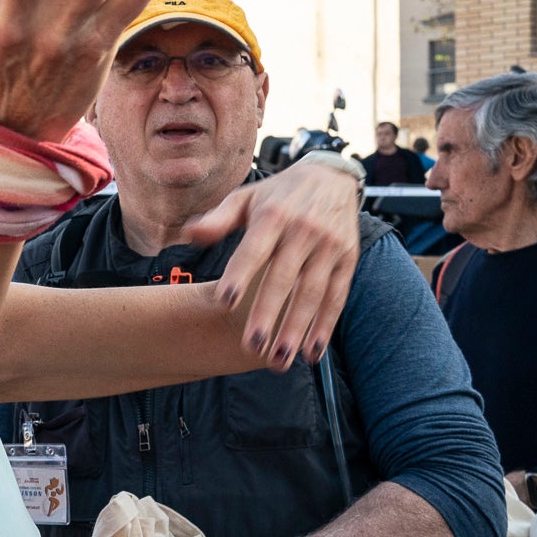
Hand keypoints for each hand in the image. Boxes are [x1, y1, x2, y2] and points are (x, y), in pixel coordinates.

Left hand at [181, 155, 361, 369]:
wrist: (331, 177)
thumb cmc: (277, 195)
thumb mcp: (245, 198)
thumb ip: (217, 219)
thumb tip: (188, 234)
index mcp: (273, 216)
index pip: (254, 249)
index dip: (240, 274)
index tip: (225, 301)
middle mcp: (304, 231)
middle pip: (284, 277)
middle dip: (268, 313)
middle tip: (251, 345)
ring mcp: (329, 246)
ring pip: (313, 293)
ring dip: (297, 329)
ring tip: (280, 359)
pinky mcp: (348, 259)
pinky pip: (337, 296)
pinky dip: (325, 325)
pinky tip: (312, 352)